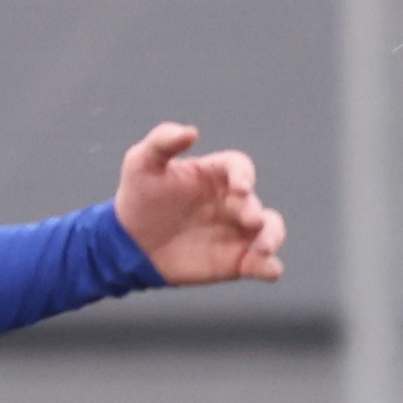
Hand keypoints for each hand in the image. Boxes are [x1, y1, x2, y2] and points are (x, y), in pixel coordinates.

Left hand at [112, 122, 287, 286]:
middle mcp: (232, 201)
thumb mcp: (142, 162)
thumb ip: (163, 141)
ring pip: (270, 230)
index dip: (244, 175)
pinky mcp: (236, 262)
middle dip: (255, 211)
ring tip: (263, 249)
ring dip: (273, 236)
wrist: (130, 243)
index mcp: (216, 175)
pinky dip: (269, 267)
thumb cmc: (139, 196)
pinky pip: (261, 264)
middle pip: (255, 202)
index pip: (240, 168)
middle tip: (250, 220)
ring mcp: (237, 232)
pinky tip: (269, 270)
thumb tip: (191, 132)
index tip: (241, 187)